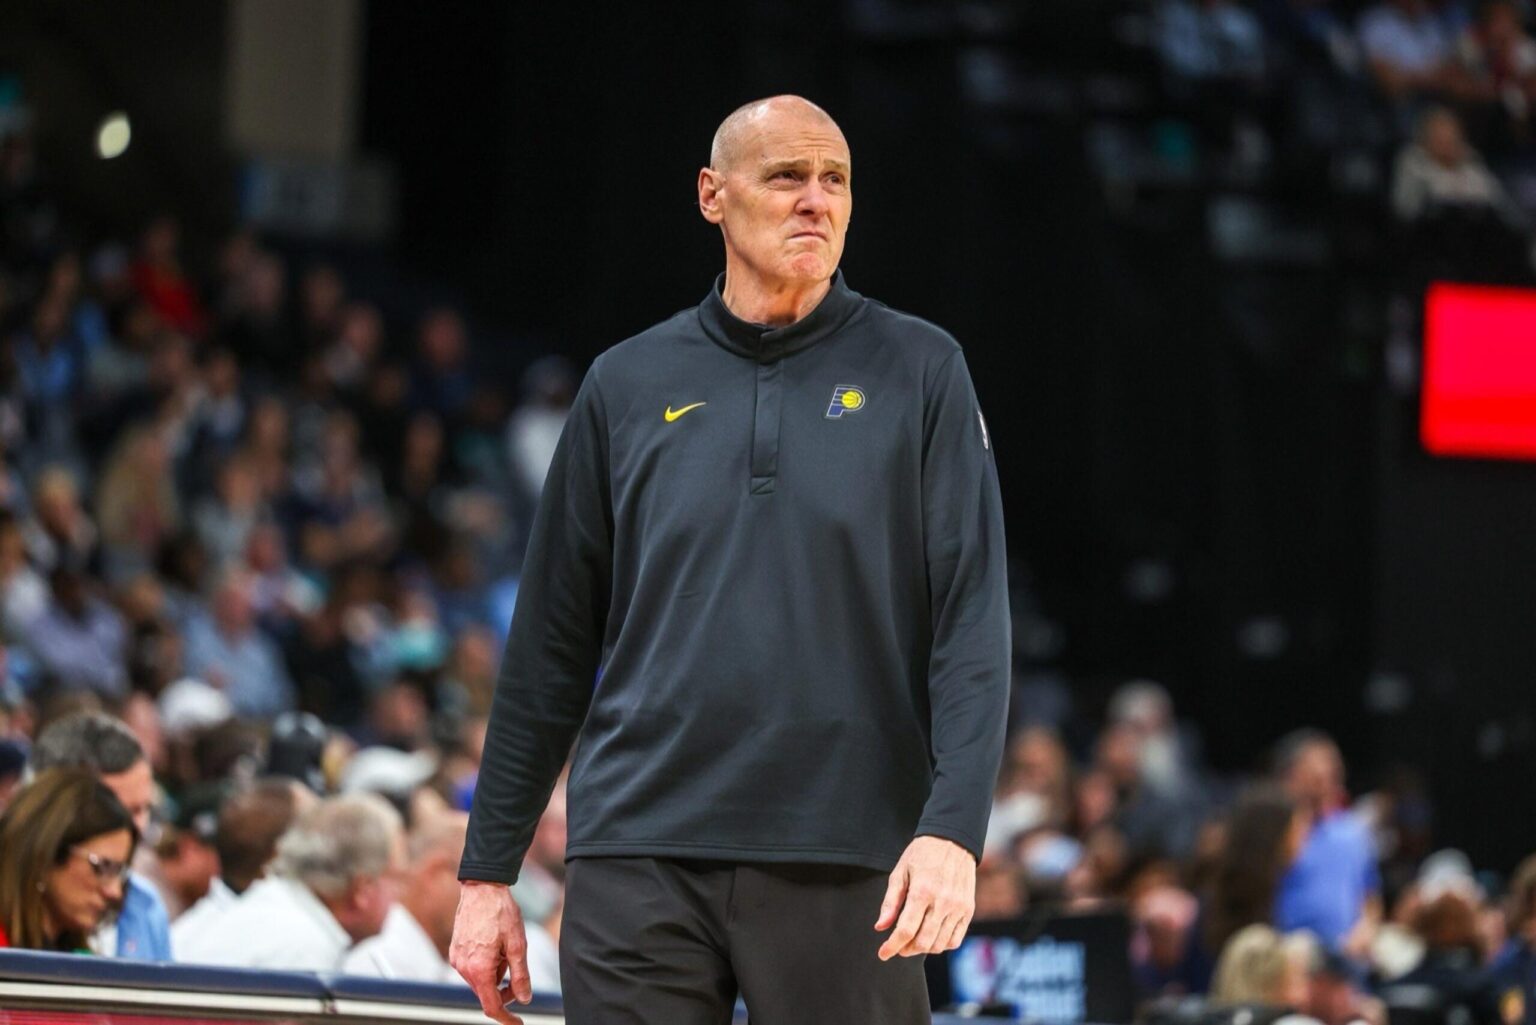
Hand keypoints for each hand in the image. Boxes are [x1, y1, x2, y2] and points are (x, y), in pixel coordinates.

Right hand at [449, 881, 531, 1024]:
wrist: (482, 887)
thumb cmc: (501, 913)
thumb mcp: (517, 945)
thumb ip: (520, 975)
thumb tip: (524, 999)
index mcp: (479, 969)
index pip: (492, 1006)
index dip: (506, 1017)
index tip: (518, 1023)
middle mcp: (463, 968)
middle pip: (487, 993)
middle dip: (505, 989)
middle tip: (518, 968)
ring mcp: (457, 960)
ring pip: (481, 980)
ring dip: (496, 973)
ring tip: (504, 947)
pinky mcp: (455, 951)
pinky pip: (473, 968)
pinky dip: (486, 964)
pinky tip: (494, 945)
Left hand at [874, 835, 975, 959]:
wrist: (953, 840)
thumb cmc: (922, 854)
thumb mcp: (900, 871)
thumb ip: (891, 901)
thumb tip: (880, 927)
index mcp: (922, 891)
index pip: (906, 930)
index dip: (892, 946)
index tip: (883, 953)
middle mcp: (943, 902)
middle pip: (923, 942)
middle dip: (906, 950)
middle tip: (897, 946)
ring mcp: (958, 908)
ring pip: (939, 944)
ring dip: (923, 949)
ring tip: (912, 941)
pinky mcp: (968, 910)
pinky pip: (955, 939)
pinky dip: (942, 945)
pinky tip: (931, 937)